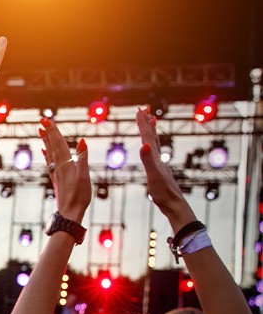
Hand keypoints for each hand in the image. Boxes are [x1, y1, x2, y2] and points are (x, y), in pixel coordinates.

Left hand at [41, 119, 90, 222]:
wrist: (69, 213)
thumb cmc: (79, 196)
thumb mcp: (84, 175)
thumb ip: (83, 157)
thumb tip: (82, 140)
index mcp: (65, 163)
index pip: (59, 142)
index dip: (53, 130)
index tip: (46, 120)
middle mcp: (58, 166)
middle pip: (52, 145)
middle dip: (48, 132)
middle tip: (42, 120)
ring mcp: (56, 173)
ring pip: (50, 153)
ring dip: (46, 141)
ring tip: (41, 131)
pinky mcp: (56, 179)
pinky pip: (50, 162)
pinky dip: (47, 155)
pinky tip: (45, 152)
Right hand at [136, 107, 195, 230]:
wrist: (174, 204)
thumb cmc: (163, 192)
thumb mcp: (152, 176)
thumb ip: (148, 160)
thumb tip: (144, 144)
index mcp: (155, 156)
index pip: (147, 136)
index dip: (143, 123)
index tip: (139, 110)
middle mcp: (158, 157)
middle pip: (152, 135)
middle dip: (146, 122)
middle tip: (143, 108)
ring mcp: (160, 163)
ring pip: (155, 142)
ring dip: (151, 130)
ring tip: (151, 120)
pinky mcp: (159, 169)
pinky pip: (155, 152)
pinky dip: (153, 144)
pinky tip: (151, 146)